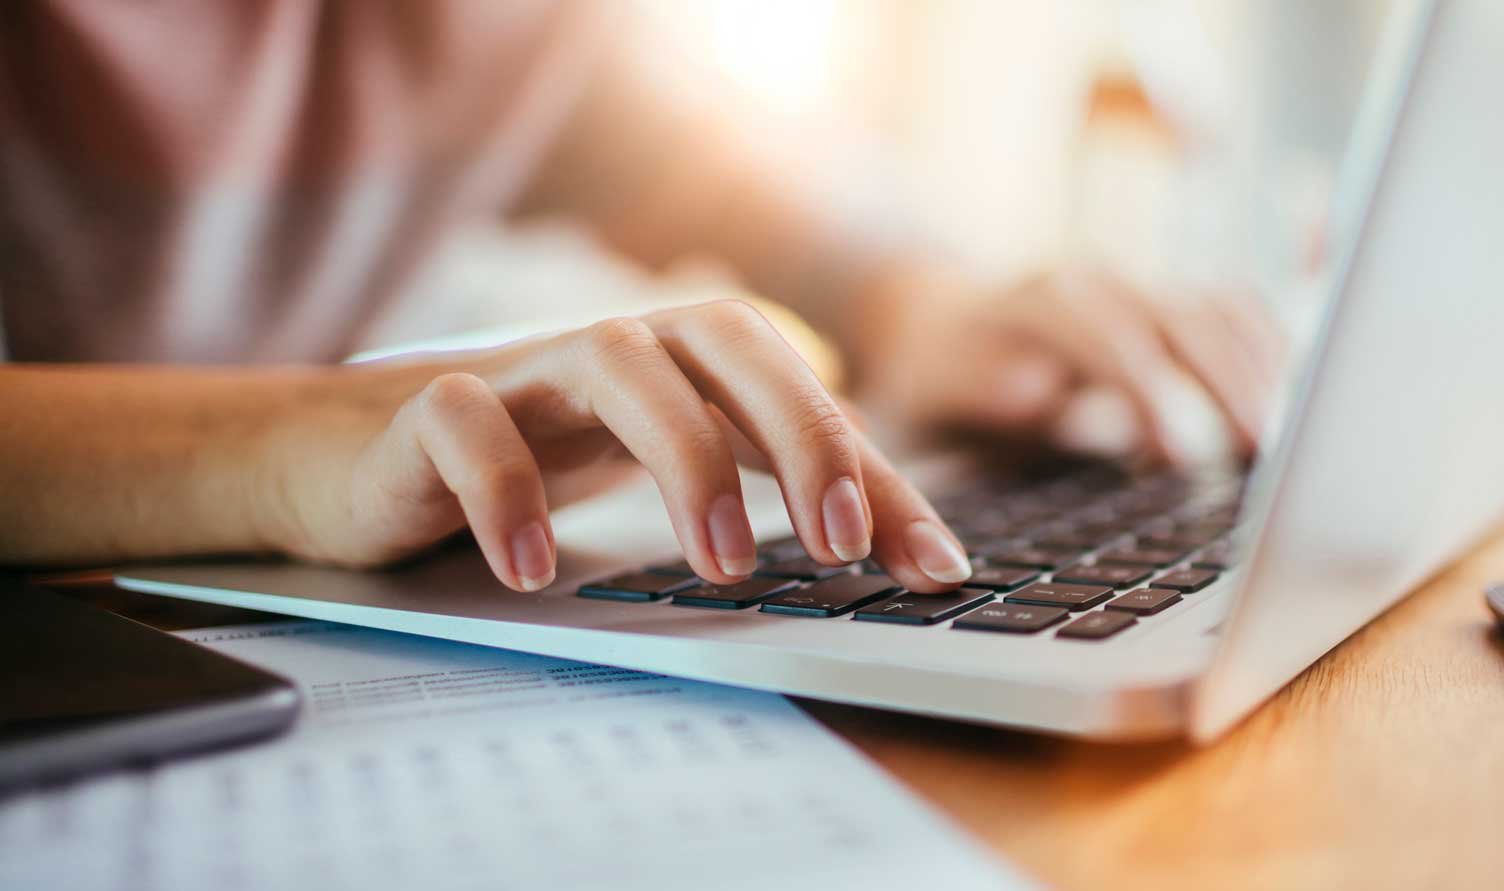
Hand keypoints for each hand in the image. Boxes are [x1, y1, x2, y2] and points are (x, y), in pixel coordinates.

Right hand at [257, 300, 972, 592]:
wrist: (343, 454)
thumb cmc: (532, 459)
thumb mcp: (663, 474)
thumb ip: (777, 499)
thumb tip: (913, 555)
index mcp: (683, 361)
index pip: (804, 394)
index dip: (878, 474)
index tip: (935, 566)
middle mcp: (617, 347)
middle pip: (726, 338)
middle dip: (798, 433)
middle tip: (837, 544)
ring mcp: (521, 370)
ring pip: (617, 362)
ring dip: (684, 458)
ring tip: (722, 565)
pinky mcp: (423, 410)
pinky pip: (467, 422)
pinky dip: (507, 490)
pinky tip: (535, 569)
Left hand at [853, 268, 1285, 460]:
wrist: (930, 320)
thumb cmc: (933, 379)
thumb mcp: (935, 392)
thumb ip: (986, 391)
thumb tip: (1042, 391)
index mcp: (1040, 300)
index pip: (1110, 336)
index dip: (1149, 391)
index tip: (1178, 453)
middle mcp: (1098, 280)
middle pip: (1184, 316)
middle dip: (1228, 382)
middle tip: (1265, 450)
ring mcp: (1138, 285)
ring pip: (1220, 309)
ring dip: (1262, 368)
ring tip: (1293, 438)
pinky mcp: (1166, 302)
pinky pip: (1235, 310)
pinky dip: (1272, 347)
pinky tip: (1298, 398)